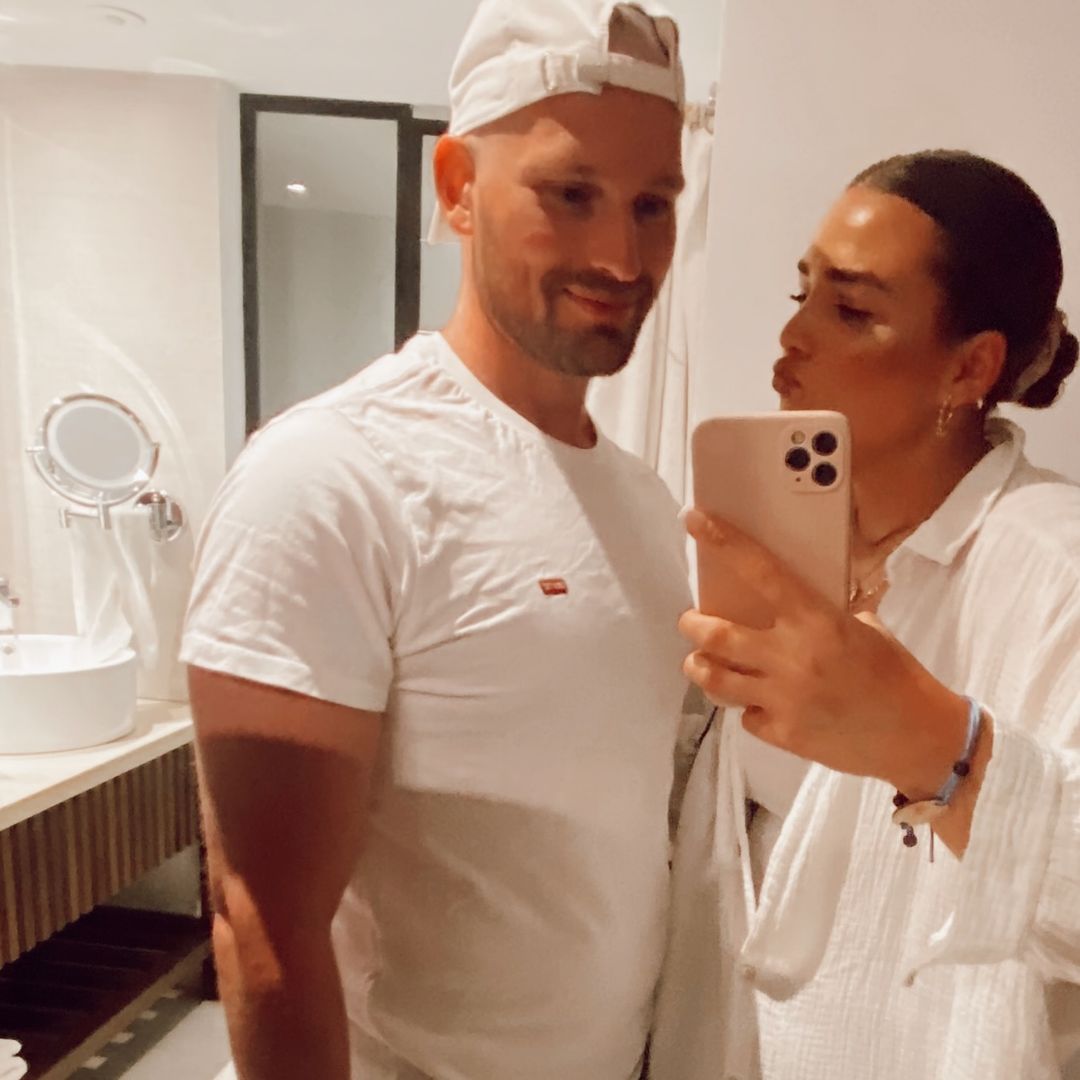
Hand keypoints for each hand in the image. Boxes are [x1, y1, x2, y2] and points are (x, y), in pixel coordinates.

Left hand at [680, 508, 966, 797]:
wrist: (919, 737)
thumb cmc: (895, 675)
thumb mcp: (864, 629)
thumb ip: (822, 614)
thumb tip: (791, 596)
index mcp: (817, 620)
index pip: (762, 571)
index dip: (725, 543)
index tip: (694, 521)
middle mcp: (793, 656)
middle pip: (717, 635)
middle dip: (692, 625)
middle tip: (690, 621)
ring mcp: (784, 698)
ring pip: (716, 679)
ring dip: (701, 667)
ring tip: (700, 662)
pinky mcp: (783, 734)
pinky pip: (745, 716)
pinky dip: (745, 708)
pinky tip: (756, 703)